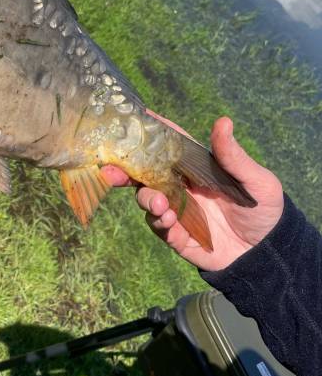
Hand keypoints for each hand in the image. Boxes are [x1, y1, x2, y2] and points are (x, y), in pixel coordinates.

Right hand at [103, 115, 283, 270]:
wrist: (266, 254)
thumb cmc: (262, 209)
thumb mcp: (255, 180)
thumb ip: (233, 156)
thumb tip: (223, 121)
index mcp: (195, 165)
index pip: (168, 142)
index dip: (148, 131)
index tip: (128, 121)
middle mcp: (180, 184)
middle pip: (144, 171)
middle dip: (124, 169)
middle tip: (110, 170)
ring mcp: (176, 209)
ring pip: (146, 198)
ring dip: (145, 198)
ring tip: (158, 202)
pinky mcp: (177, 234)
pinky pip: (158, 226)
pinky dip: (159, 221)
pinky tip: (168, 218)